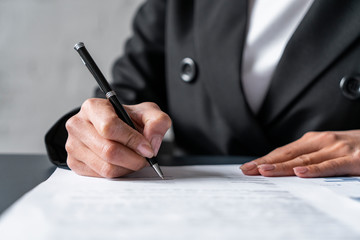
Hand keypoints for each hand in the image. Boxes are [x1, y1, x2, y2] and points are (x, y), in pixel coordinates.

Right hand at [65, 99, 171, 177]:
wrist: (112, 128)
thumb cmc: (127, 119)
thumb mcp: (146, 113)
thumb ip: (157, 121)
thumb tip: (151, 141)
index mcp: (93, 107)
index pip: (109, 127)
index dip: (132, 140)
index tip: (147, 148)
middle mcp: (78, 125)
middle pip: (108, 151)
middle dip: (133, 158)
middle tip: (145, 158)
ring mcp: (73, 145)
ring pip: (105, 167)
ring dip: (127, 167)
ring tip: (135, 159)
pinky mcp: (74, 163)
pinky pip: (100, 176)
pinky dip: (117, 173)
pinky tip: (122, 163)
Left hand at [240, 131, 359, 177]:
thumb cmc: (355, 147)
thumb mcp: (329, 148)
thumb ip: (310, 155)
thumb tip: (286, 167)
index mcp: (314, 140)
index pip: (283, 151)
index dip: (264, 158)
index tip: (248, 167)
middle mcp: (322, 141)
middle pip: (288, 154)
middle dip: (265, 162)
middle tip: (247, 170)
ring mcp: (336, 149)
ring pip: (304, 160)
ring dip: (282, 166)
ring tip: (264, 171)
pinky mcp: (352, 159)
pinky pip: (330, 166)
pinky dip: (314, 170)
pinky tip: (299, 174)